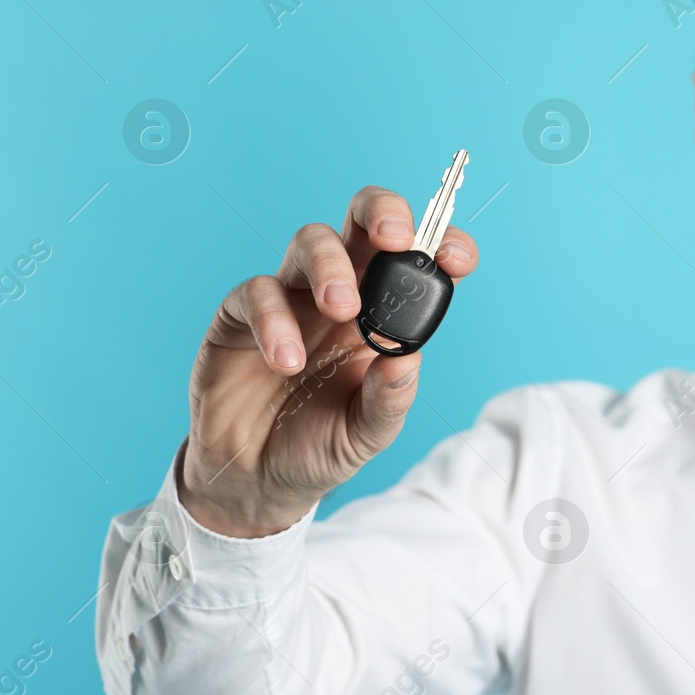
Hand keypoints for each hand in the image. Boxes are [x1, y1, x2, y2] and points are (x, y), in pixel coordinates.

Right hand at [176, 186, 477, 537]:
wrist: (257, 480)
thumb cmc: (319, 445)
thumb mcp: (367, 433)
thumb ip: (388, 400)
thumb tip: (406, 360)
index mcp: (384, 315)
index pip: (417, 260)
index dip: (440, 245)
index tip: (455, 260)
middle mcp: (341, 294)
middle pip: (361, 223)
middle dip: (383, 213)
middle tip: (395, 238)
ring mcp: (291, 299)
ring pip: (310, 241)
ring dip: (331, 265)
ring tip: (343, 309)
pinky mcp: (240, 317)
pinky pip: (257, 292)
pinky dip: (275, 319)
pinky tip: (287, 361)